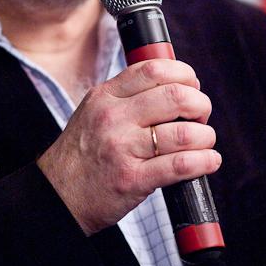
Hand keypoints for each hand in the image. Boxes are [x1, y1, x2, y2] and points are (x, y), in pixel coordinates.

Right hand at [37, 59, 220, 235]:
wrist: (57, 196)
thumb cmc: (81, 154)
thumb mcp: (93, 112)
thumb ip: (126, 96)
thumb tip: (174, 86)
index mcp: (105, 96)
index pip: (152, 69)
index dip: (183, 74)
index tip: (192, 85)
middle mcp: (113, 117)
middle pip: (175, 96)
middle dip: (200, 104)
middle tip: (200, 116)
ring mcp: (122, 148)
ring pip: (184, 132)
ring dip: (205, 136)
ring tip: (204, 142)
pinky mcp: (132, 179)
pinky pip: (180, 165)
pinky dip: (204, 161)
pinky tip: (209, 161)